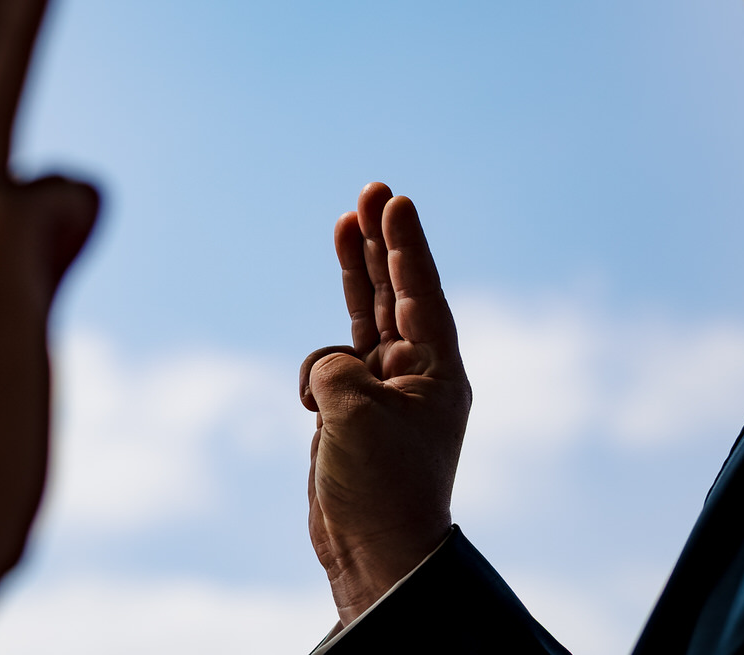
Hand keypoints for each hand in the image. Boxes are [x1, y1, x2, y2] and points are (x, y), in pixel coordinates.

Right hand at [300, 182, 470, 625]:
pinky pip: (329, 368)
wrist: (373, 552)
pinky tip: (307, 404)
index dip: (405, 243)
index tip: (394, 200)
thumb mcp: (353, 412)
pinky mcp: (351, 411)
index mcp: (435, 370)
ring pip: (364, 315)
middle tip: (372, 191)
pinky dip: (313, 374)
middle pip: (395, 290)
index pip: (419, 290)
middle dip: (380, 241)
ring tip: (344, 222)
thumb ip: (335, 369)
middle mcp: (413, 372)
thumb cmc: (379, 485)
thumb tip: (327, 371)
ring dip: (354, 272)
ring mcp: (381, 390)